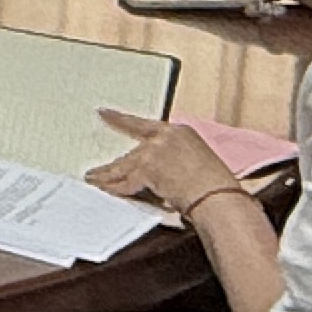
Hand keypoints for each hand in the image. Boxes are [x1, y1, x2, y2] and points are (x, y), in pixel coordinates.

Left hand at [87, 112, 253, 217]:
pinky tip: (103, 189)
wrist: (218, 198)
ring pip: (124, 166)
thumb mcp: (198, 161)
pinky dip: (114, 188)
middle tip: (95, 169)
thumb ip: (176, 158)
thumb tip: (162, 170)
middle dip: (113, 164)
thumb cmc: (216, 187)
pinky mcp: (147, 168)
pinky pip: (125, 182)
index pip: (143, 124)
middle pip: (131, 151)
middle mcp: (165, 137)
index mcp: (180, 131)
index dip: (120, 119)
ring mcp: (154, 151)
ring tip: (93, 178)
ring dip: (106, 175)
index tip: (104, 113)